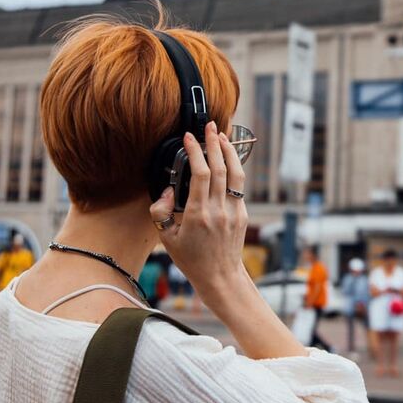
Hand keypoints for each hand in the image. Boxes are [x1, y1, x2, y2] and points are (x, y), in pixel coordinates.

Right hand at [149, 121, 247, 291]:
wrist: (220, 276)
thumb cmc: (191, 258)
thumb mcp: (166, 238)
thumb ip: (160, 211)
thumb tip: (168, 190)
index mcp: (198, 214)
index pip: (201, 174)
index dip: (196, 152)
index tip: (189, 137)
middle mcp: (218, 210)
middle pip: (220, 168)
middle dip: (215, 143)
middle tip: (209, 126)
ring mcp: (233, 211)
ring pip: (235, 174)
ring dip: (230, 151)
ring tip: (223, 135)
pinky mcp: (242, 214)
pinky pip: (239, 186)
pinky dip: (234, 168)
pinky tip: (228, 159)